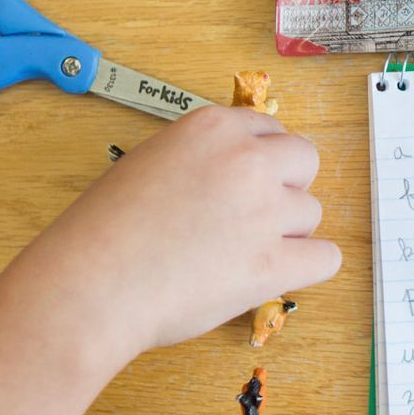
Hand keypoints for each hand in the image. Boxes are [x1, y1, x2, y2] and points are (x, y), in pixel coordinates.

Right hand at [11, 105, 339, 363]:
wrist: (88, 286)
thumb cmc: (102, 233)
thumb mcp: (149, 163)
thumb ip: (201, 159)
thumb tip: (236, 173)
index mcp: (213, 128)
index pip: (270, 130)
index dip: (261, 162)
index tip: (245, 186)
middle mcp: (247, 159)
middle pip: (305, 161)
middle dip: (287, 188)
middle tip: (254, 219)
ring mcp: (264, 210)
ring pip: (312, 213)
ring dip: (288, 233)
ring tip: (240, 255)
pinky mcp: (274, 263)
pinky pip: (325, 258)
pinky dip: (308, 268)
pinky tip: (277, 275)